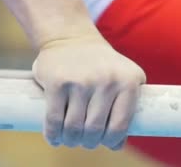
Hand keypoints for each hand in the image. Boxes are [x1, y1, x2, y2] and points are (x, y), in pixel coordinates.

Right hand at [32, 35, 145, 149]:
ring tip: (70, 139)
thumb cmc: (100, 64)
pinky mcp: (57, 82)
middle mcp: (106, 81)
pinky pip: (54, 119)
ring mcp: (80, 81)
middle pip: (94, 130)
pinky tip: (55, 137)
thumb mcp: (123, 76)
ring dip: (70, 140)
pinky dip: (53, 135)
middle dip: (88, 142)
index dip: (110, 141)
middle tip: (84, 141)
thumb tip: (117, 144)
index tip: (104, 142)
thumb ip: (126, 106)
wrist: (70, 36)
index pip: (119, 126)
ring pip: (73, 128)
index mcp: (127, 81)